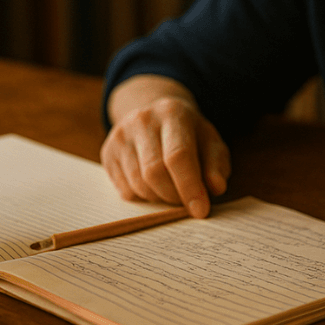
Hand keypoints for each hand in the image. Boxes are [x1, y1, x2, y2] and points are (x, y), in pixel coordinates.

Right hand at [101, 75, 230, 218]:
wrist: (155, 116)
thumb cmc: (189, 135)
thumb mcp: (210, 143)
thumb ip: (216, 164)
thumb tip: (215, 187)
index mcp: (172, 113)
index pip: (178, 155)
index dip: (190, 186)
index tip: (200, 211)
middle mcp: (142, 120)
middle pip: (154, 172)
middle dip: (173, 196)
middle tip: (185, 202)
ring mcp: (120, 135)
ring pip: (139, 184)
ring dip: (159, 198)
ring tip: (171, 191)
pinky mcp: (108, 152)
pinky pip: (125, 190)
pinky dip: (143, 198)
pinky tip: (153, 186)